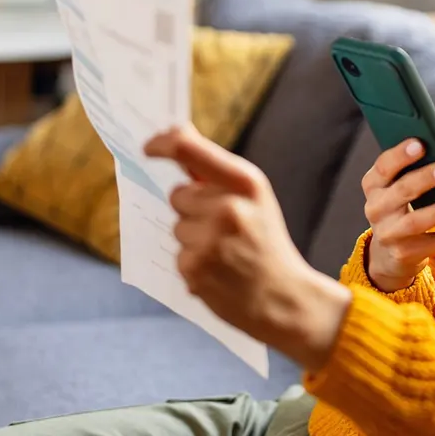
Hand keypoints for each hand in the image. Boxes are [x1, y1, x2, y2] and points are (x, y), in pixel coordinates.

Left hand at [144, 125, 350, 370]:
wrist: (284, 298)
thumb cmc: (266, 243)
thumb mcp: (255, 199)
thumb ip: (217, 172)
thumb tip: (176, 136)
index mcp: (246, 183)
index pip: (188, 148)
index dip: (162, 143)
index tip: (150, 147)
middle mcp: (228, 207)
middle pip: (178, 193)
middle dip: (193, 208)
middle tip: (224, 228)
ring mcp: (210, 239)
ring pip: (176, 225)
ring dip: (194, 237)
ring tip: (225, 252)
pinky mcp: (195, 267)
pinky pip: (178, 253)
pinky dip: (194, 262)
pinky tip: (219, 270)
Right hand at [362, 138, 434, 291]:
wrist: (388, 255)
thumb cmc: (402, 207)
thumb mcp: (398, 188)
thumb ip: (414, 171)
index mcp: (374, 185)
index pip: (383, 167)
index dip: (400, 155)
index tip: (420, 143)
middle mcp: (376, 209)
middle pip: (402, 191)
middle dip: (425, 179)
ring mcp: (389, 234)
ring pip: (418, 221)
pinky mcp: (406, 254)